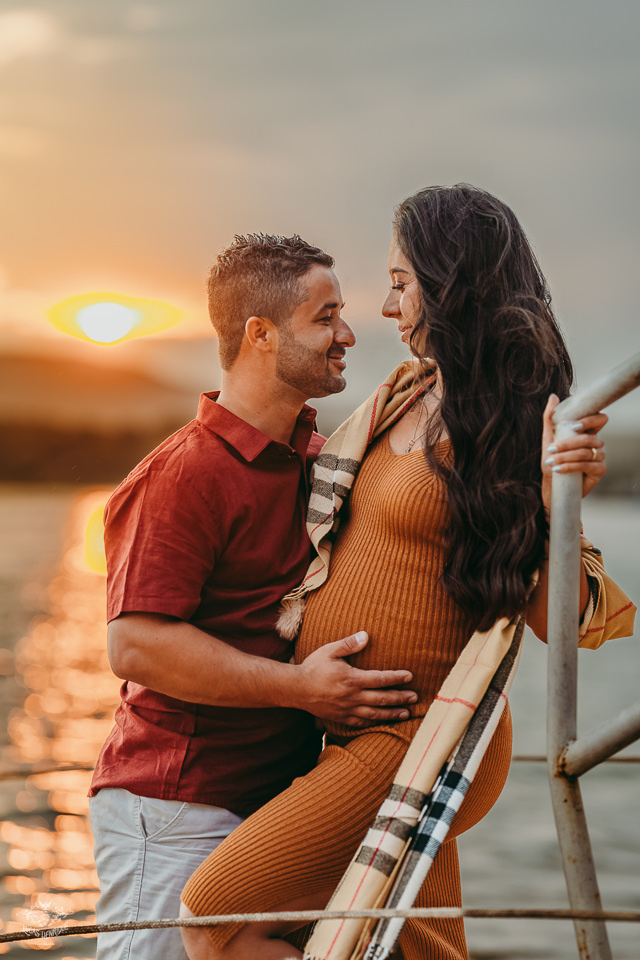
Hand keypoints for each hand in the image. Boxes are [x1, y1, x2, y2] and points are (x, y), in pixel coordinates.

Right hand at [296, 631, 415, 727]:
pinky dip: (374, 722)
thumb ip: (349, 644)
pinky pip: (361, 722)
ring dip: (392, 714)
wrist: (295, 689)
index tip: (410, 676)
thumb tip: (366, 635)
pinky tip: (381, 721)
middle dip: (400, 698)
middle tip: (415, 697)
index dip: (397, 678)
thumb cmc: (313, 667)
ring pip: (375, 714)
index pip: (380, 679)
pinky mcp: (341, 718)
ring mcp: (347, 709)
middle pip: (382, 699)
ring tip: (406, 714)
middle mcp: (352, 696)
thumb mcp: (330, 650)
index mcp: (352, 679)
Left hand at [541, 395, 607, 508]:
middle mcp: (596, 443)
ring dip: (566, 457)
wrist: (551, 484)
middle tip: (551, 448)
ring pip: (586, 452)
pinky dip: (571, 467)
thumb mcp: (548, 438)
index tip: (574, 426)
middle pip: (589, 438)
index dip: (591, 420)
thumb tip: (553, 396)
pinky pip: (588, 465)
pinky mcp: (600, 470)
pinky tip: (558, 469)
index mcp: (587, 432)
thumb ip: (550, 417)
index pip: (600, 419)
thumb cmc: (552, 460)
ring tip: (551, 461)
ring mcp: (600, 456)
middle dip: (568, 444)